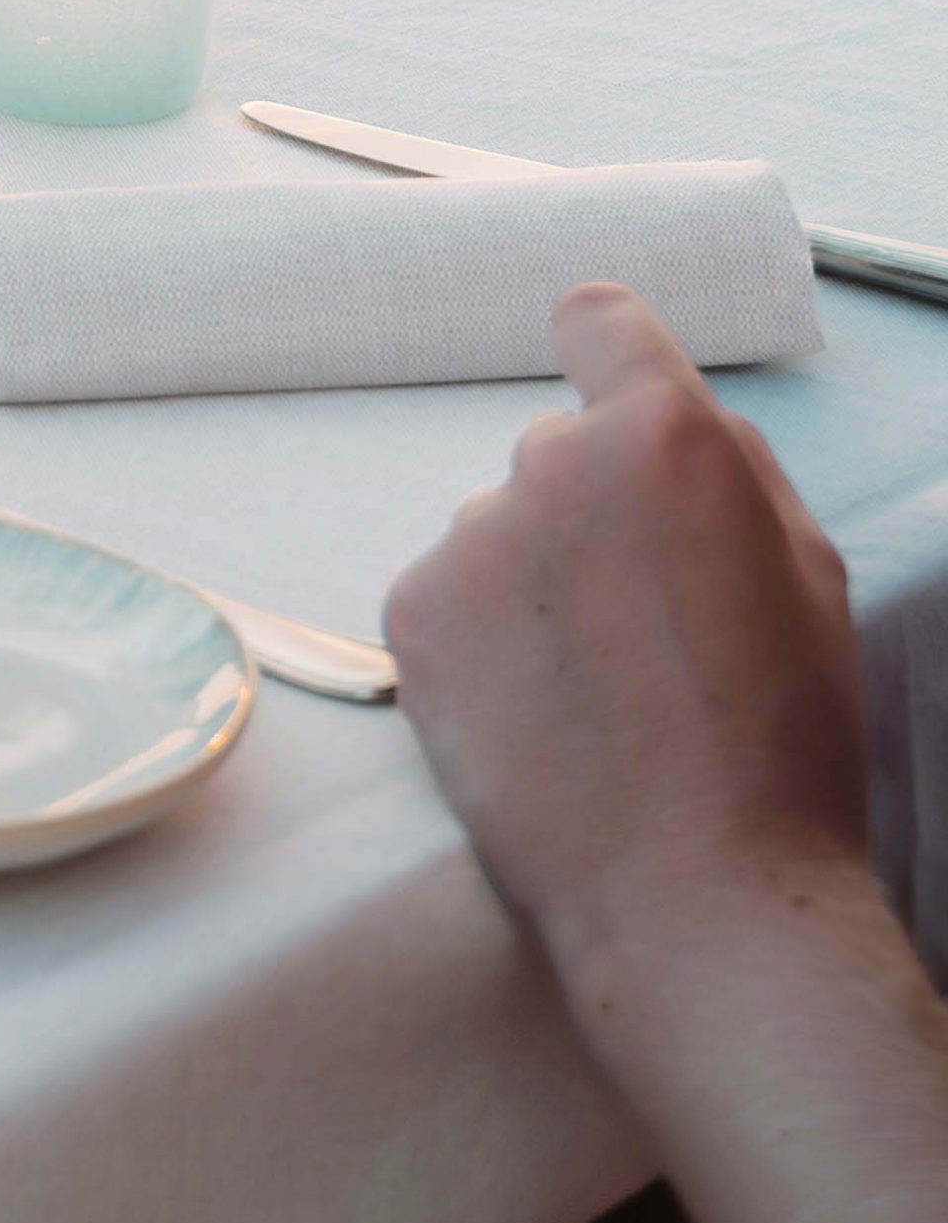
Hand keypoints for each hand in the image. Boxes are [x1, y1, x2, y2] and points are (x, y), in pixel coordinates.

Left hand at [383, 284, 872, 1032]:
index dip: (606, 352)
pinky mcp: (412, 613)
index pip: (599, 318)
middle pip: (557, 452)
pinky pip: (449, 601)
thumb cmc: (781, 752)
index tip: (605, 391)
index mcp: (666, 437)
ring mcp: (473, 535)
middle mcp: (553, 460)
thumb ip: (738, 473)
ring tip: (597, 704)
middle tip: (641, 634)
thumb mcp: (810, 581)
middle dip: (591, 515)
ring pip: (501, 533)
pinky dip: (481, 651)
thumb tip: (683, 419)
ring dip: (533, 587)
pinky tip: (538, 729)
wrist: (700, 904)